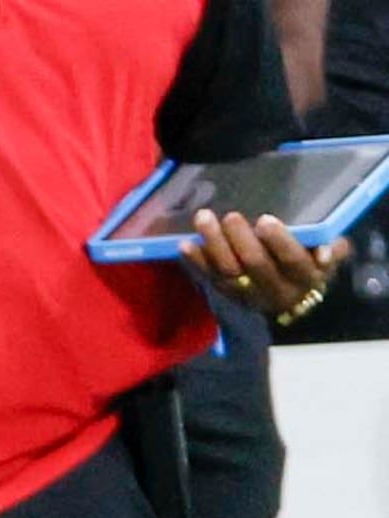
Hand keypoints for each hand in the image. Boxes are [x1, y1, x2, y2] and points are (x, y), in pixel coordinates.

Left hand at [184, 207, 334, 321]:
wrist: (292, 301)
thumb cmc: (312, 265)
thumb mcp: (329, 257)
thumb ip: (332, 249)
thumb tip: (324, 252)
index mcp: (305, 278)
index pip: (292, 260)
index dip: (279, 242)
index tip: (265, 220)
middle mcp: (276, 291)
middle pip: (255, 265)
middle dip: (242, 239)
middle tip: (231, 216)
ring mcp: (249, 296)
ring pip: (228, 272)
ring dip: (214, 244)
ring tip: (203, 218)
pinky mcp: (228, 296)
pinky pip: (209, 279)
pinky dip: (197, 261)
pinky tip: (185, 243)